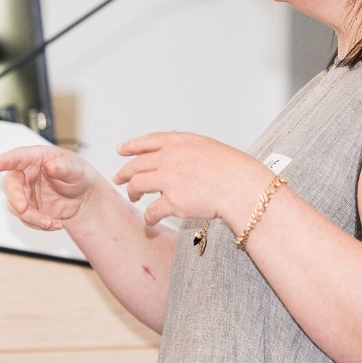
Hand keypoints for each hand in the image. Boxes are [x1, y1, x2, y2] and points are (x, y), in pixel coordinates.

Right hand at [0, 145, 100, 230]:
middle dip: (15, 198)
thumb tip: (50, 166)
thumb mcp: (77, 169)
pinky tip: (56, 224)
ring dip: (31, 217)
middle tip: (23, 209)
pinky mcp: (29, 208)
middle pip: (11, 185)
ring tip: (51, 223)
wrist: (85, 199)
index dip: (4, 161)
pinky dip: (40, 224)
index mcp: (35, 158)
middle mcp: (26, 174)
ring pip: (16, 206)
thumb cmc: (78, 175)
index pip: (17, 157)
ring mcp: (25, 192)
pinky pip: (26, 219)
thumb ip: (64, 167)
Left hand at [114, 131, 264, 225]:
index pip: (146, 141)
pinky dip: (148, 217)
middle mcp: (169, 158)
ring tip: (134, 197)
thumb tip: (173, 146)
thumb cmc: (231, 168)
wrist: (241, 186)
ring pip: (137, 185)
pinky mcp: (171, 201)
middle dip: (124, 172)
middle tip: (120, 178)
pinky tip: (149, 221)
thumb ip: (186, 146)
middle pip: (136, 164)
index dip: (131, 146)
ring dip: (132, 192)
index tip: (121, 149)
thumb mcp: (206, 146)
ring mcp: (168, 179)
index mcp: (178, 142)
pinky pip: (151, 211)